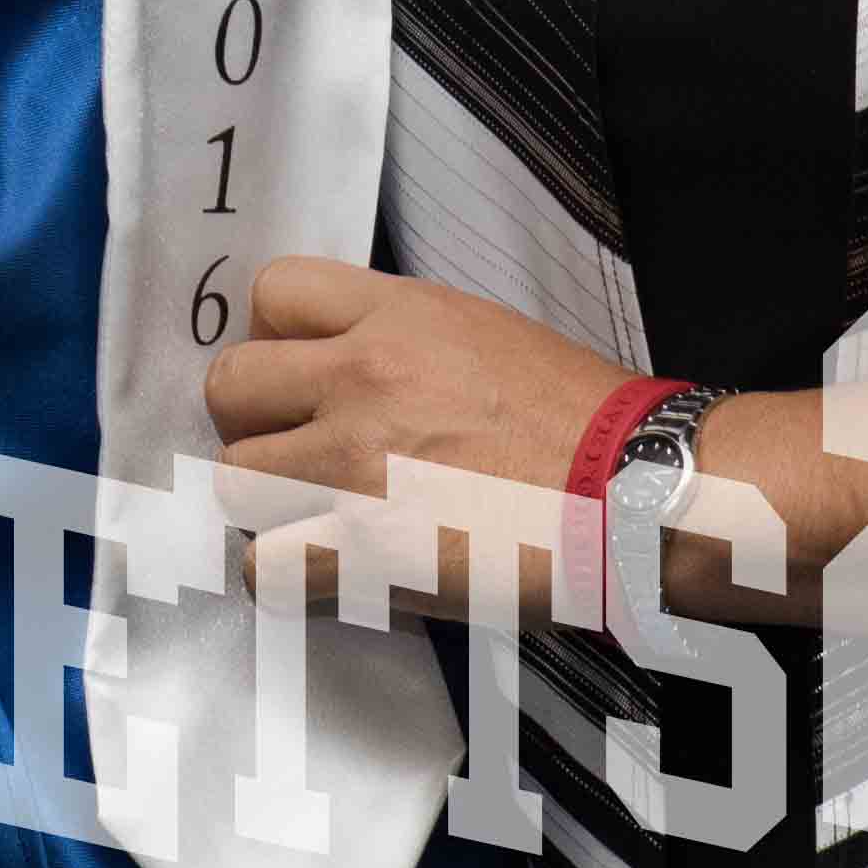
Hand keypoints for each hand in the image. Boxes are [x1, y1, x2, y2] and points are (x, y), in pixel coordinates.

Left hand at [202, 259, 630, 614]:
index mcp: (399, 318)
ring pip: (236, 477)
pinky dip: (286, 576)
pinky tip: (324, 569)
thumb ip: (399, 337)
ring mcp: (358, 467)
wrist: (637, 496)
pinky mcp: (368, 550)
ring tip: (320, 514)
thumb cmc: (583, 423)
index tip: (298, 373)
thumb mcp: (485, 334)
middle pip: (230, 386)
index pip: (272, 291)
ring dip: (270, 501)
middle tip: (298, 449)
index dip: (277, 337)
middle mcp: (365, 380)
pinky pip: (264, 566)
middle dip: (257, 421)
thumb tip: (336, 358)